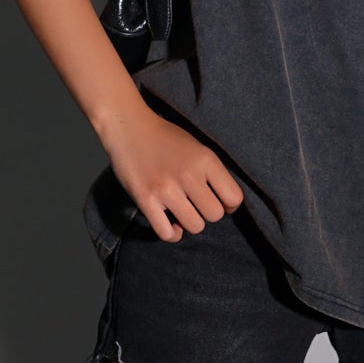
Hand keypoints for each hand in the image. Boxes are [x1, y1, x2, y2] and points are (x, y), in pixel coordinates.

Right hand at [98, 105, 244, 240]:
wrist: (129, 128)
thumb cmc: (166, 138)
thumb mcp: (198, 147)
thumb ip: (212, 172)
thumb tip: (226, 204)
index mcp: (206, 160)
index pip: (234, 198)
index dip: (230, 204)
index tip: (219, 201)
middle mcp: (188, 175)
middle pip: (215, 215)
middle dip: (207, 212)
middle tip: (196, 204)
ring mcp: (166, 189)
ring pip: (195, 226)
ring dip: (190, 222)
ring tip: (182, 211)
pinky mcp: (145, 200)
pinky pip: (167, 234)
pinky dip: (171, 234)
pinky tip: (169, 223)